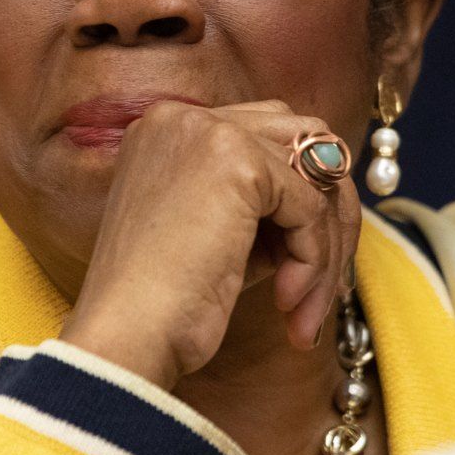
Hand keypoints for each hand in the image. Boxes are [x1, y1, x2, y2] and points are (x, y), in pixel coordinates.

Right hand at [61, 100, 360, 389]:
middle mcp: (184, 117)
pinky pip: (311, 207)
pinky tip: (286, 302)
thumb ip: (261, 203)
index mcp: (168, 128)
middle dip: (326, 216)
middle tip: (324, 286)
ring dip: (325, 247)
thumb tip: (329, 201)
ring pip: (318, 174)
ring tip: (305, 308)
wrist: (126, 337)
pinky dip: (313, 260)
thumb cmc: (161, 304)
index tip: (304, 268)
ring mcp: (210, 132)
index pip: (268, 135)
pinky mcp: (239, 162)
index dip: (298, 199)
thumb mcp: (215, 234)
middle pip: (303, 141)